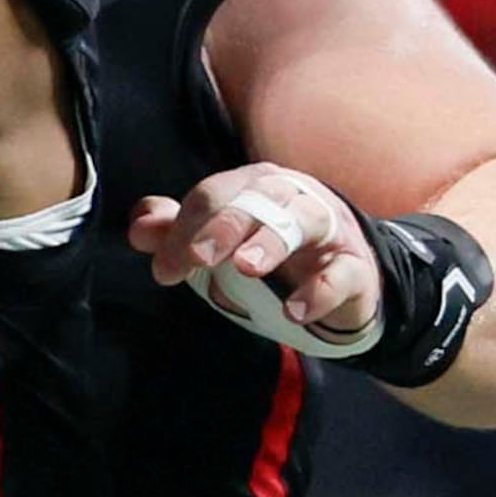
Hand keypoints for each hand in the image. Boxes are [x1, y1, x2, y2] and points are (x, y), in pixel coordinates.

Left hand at [132, 162, 378, 346]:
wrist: (341, 282)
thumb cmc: (271, 252)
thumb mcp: (221, 242)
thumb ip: (178, 231)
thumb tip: (139, 227)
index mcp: (253, 184)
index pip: (213, 195)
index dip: (184, 229)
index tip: (164, 270)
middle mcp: (292, 196)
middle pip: (256, 196)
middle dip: (223, 225)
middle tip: (197, 258)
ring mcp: (329, 229)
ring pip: (304, 220)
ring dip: (271, 241)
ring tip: (245, 267)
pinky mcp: (356, 267)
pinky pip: (343, 273)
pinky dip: (321, 291)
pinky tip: (295, 311)